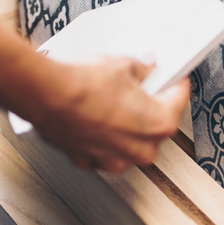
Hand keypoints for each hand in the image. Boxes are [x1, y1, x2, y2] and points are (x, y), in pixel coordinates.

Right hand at [0, 1, 189, 172]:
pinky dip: (100, 135)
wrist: (44, 94)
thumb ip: (140, 68)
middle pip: (156, 127)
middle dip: (150, 107)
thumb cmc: (82, 83)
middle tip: (143, 87)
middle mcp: (139, 149)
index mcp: (158, 124)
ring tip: (115, 101)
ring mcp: (113, 159)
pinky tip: (93, 116)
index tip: (174, 76)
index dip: (176, 83)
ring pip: (129, 143)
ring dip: (126, 125)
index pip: (179, 100)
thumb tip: (144, 66)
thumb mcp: (121, 65)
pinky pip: (102, 148)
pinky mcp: (88, 160)